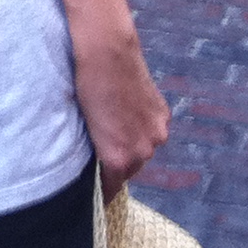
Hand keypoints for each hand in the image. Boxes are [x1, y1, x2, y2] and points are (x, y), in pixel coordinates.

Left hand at [72, 28, 169, 189]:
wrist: (107, 53)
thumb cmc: (86, 86)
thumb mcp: (85, 124)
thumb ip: (97, 148)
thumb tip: (99, 159)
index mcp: (118, 157)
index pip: (112, 187)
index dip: (104, 190)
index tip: (98, 194)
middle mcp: (142, 151)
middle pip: (130, 170)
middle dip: (119, 166)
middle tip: (104, 154)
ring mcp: (156, 133)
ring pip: (144, 150)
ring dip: (133, 145)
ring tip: (116, 128)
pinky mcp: (163, 115)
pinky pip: (153, 130)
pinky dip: (143, 127)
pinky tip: (129, 113)